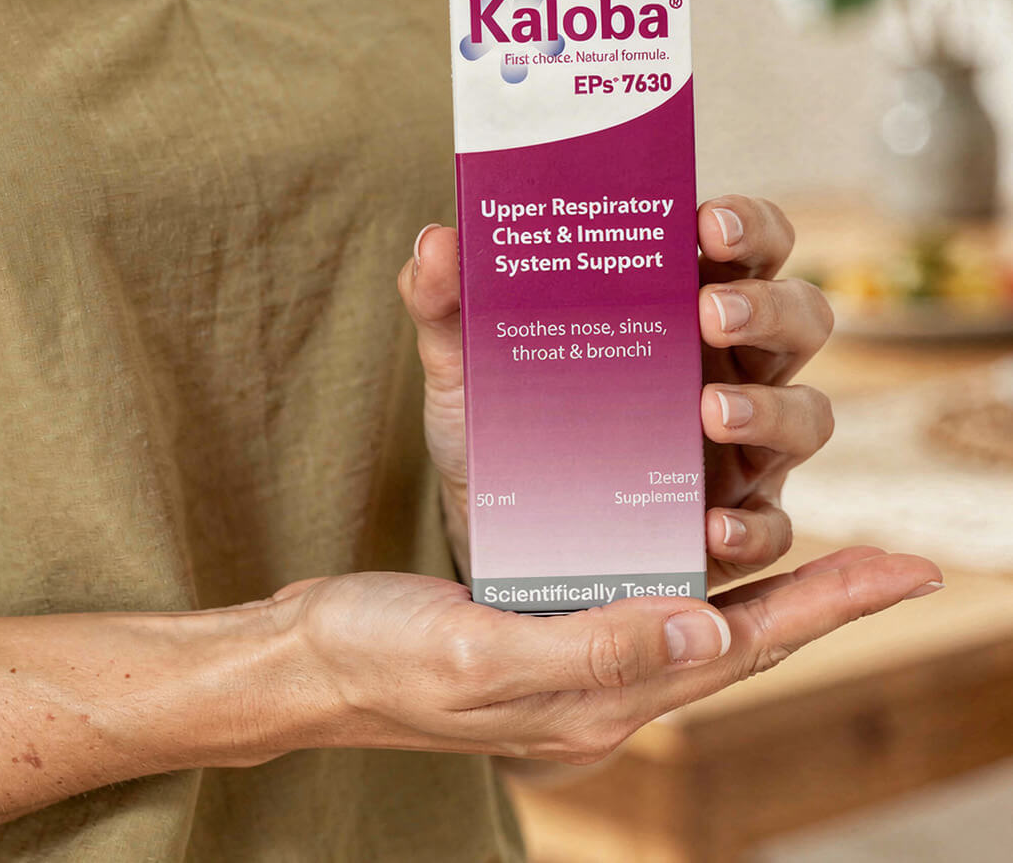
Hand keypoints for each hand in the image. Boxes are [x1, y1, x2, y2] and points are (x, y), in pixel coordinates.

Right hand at [270, 547, 941, 763]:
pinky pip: (642, 591)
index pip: (746, 649)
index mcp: (603, 696)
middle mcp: (609, 678)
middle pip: (743, 633)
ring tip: (815, 536)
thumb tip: (713, 636)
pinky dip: (685, 559)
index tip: (908, 570)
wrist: (309, 662)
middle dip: (824, 598)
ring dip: (763, 578)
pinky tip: (688, 521)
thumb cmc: (384, 658)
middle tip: (895, 558)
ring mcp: (582, 650)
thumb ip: (598, 649)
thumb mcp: (485, 653)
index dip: (832, 608)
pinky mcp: (551, 618)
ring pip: (701, 613)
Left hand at [398, 197, 833, 587]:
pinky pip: (776, 527)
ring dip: (771, 408)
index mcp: (682, 302)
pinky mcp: (737, 523)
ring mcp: (743, 448)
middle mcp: (731, 364)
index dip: (748, 224)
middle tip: (710, 311)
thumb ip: (448, 303)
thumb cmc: (503, 418)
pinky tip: (708, 525)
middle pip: (801, 315)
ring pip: (809, 414)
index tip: (708, 222)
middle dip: (768, 306)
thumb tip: (436, 242)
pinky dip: (751, 526)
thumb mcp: (466, 360)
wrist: (493, 529)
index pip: (748, 244)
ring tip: (709, 411)